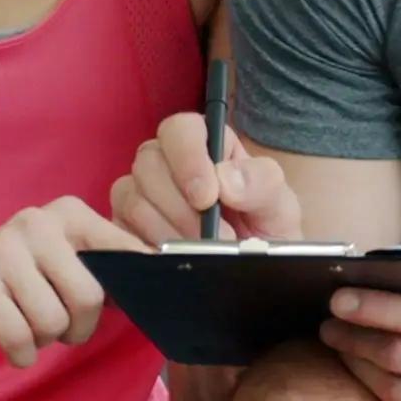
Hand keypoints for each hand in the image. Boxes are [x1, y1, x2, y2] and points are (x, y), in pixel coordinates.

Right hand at [0, 198, 137, 367]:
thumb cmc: (15, 278)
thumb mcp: (61, 262)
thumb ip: (104, 271)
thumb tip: (159, 290)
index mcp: (70, 213)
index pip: (125, 253)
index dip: (135, 290)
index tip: (131, 308)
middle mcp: (38, 222)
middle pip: (90, 297)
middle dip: (80, 327)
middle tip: (60, 326)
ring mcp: (4, 249)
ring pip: (53, 321)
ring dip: (45, 339)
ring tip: (27, 323)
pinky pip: (20, 337)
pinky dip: (21, 353)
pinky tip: (11, 339)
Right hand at [111, 110, 304, 244]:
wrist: (252, 271)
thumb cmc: (263, 230)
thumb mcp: (279, 207)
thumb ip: (263, 183)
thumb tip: (226, 180)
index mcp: (205, 143)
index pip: (181, 129)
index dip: (188, 159)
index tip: (207, 197)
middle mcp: (166, 161)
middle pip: (149, 163)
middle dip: (181, 207)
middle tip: (211, 238)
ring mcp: (141, 193)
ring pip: (133, 198)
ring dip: (168, 231)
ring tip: (199, 251)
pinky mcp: (125, 225)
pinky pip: (121, 230)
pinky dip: (147, 247)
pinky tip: (173, 260)